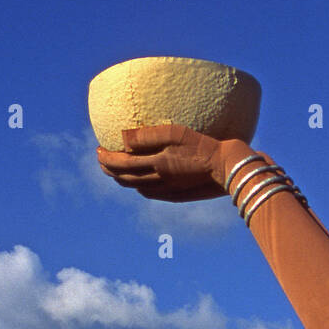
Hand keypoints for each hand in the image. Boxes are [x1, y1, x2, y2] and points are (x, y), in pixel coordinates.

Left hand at [97, 123, 252, 201]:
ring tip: (117, 170)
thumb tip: (123, 137)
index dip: (106, 158)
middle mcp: (158, 180)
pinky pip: (150, 193)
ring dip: (122, 179)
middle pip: (124, 178)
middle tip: (102, 159)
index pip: (121, 163)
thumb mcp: (177, 132)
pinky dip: (138, 187)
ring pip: (136, 187)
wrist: (229, 169)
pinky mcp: (177, 195)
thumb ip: (148, 135)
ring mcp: (167, 190)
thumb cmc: (205, 145)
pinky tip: (140, 182)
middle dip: (109, 169)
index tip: (98, 149)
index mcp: (156, 164)